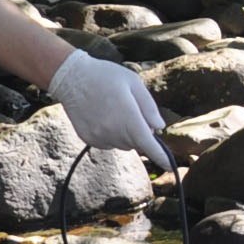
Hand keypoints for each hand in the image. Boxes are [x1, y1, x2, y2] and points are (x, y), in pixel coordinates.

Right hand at [48, 48, 175, 171]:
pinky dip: (111, 134)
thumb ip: (149, 107)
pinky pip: (108, 143)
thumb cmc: (106, 76)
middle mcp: (113, 131)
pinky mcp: (88, 139)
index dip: (161, 157)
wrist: (72, 77)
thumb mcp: (134, 83)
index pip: (148, 144)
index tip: (171, 167)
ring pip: (123, 144)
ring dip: (125, 134)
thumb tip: (159, 128)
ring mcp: (99, 137)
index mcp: (128, 117)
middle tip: (131, 109)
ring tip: (114, 110)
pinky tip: (103, 116)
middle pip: (137, 144)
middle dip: (140, 132)